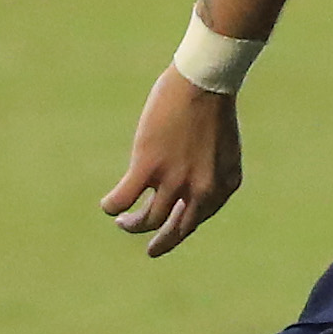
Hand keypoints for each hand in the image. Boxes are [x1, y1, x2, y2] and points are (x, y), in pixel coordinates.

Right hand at [100, 69, 242, 257]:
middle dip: (162, 242)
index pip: (199, 218)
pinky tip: (108, 205)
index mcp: (223, 186)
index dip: (181, 227)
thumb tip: (189, 191)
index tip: (170, 230)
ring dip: (132, 225)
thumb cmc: (213, 108)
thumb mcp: (222, 148)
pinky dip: (113, 206)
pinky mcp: (148, 167)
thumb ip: (211, 173)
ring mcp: (175, 181)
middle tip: (151, 250)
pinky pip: (123, 199)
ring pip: (147, 220)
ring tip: (123, 222)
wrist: (204, 83)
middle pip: (177, 229)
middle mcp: (202, 190)